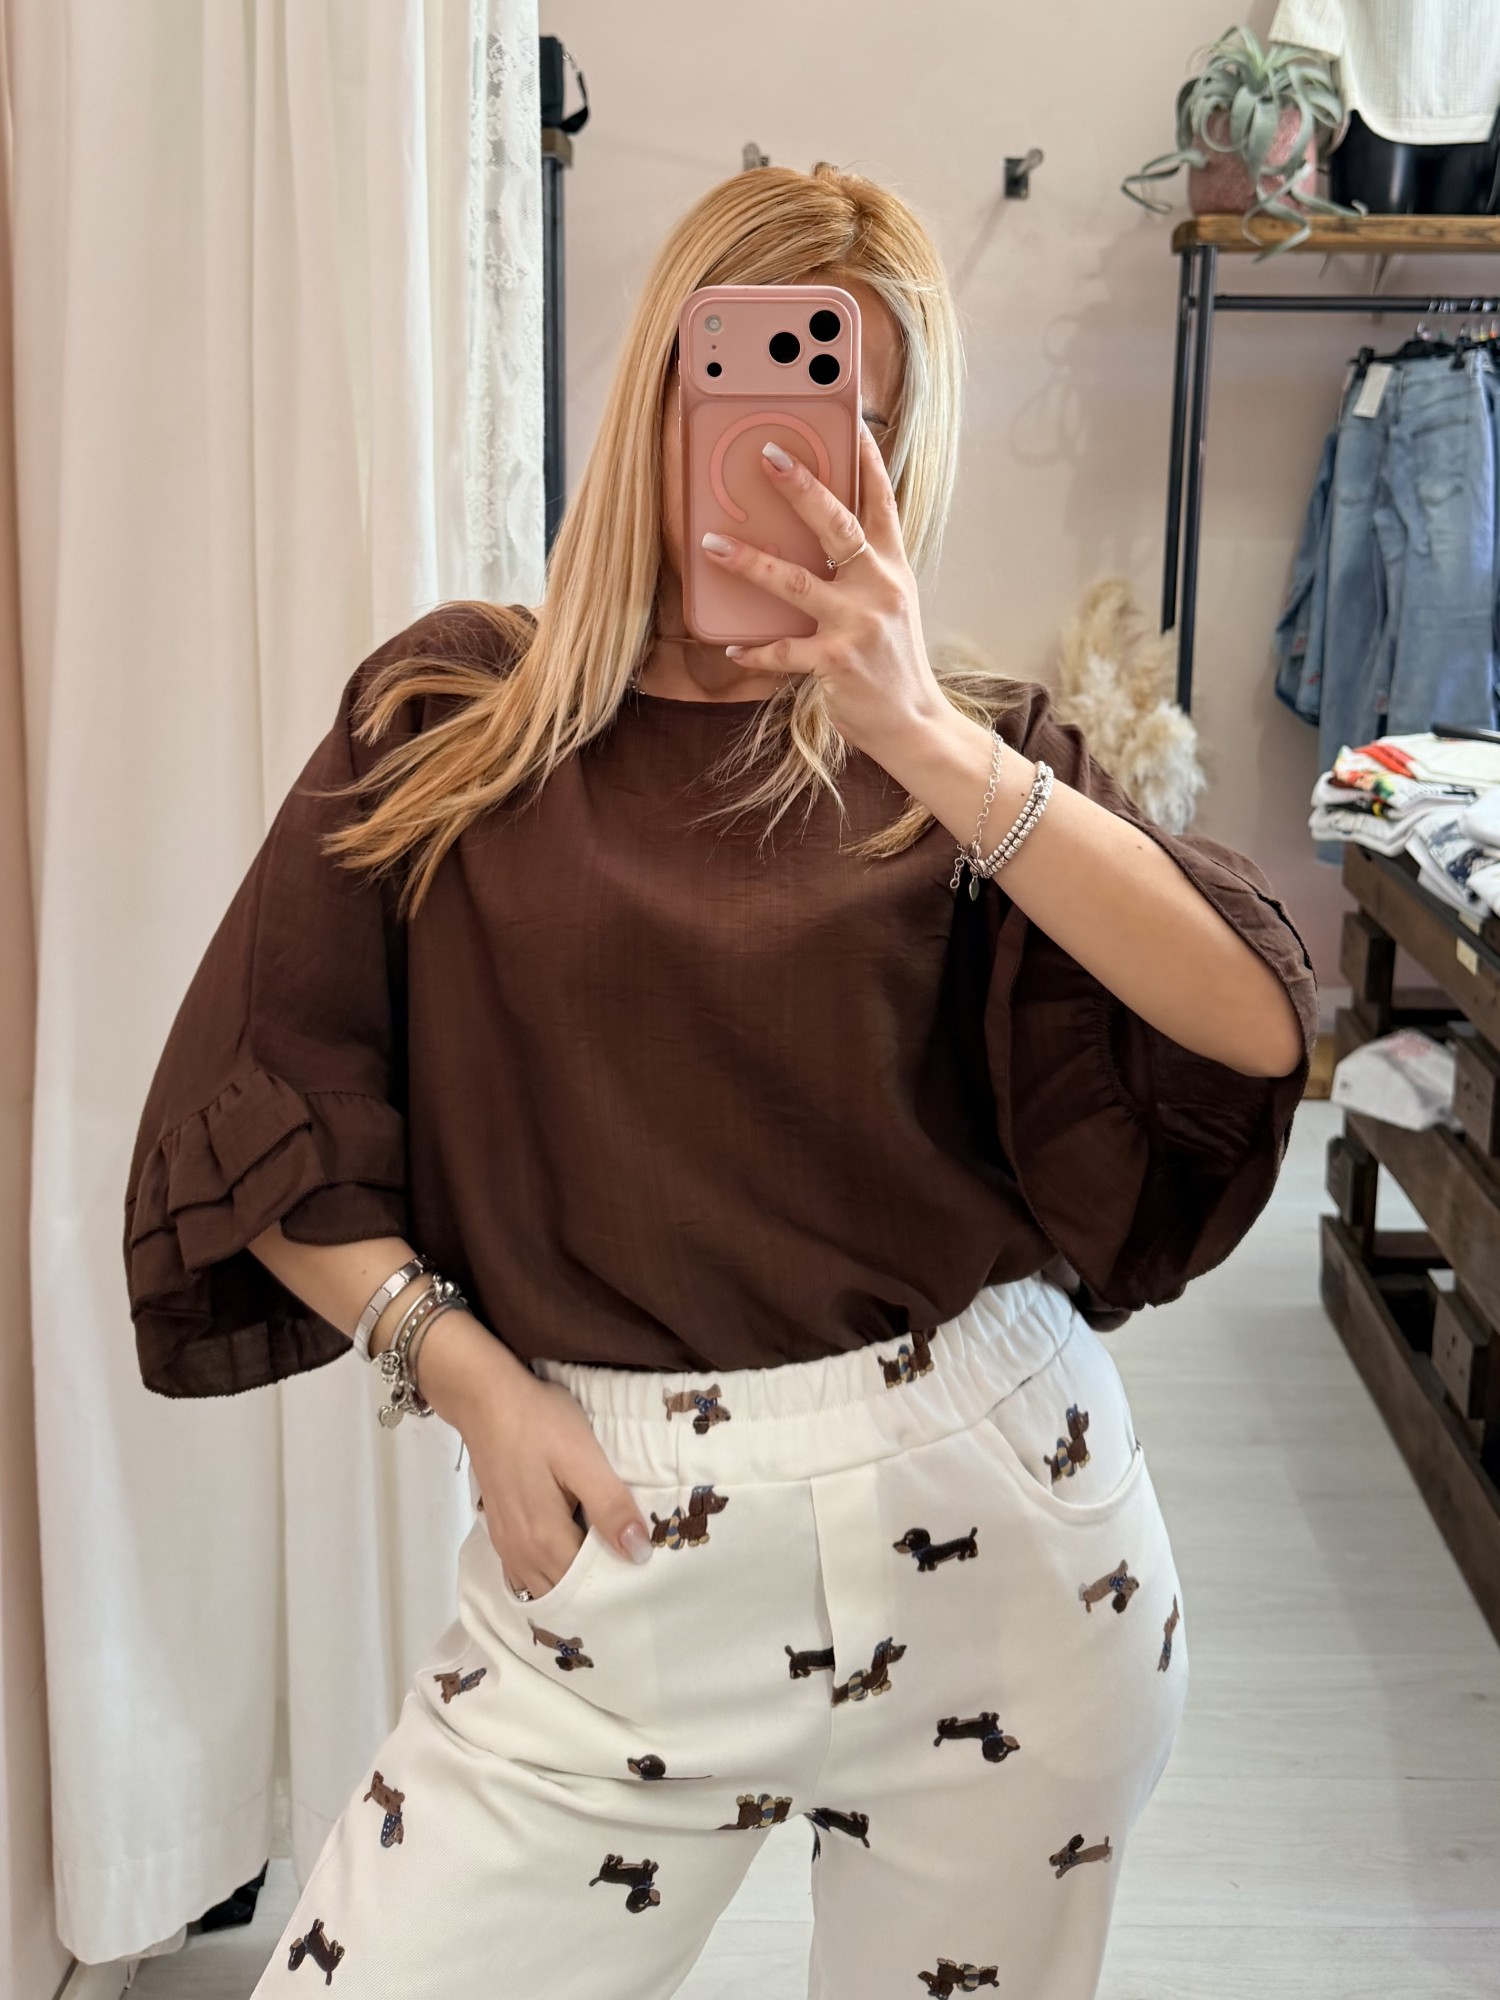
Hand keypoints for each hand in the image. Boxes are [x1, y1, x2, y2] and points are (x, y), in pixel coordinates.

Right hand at [411, 1308, 653, 1594]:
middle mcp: (521, 1554)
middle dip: (597, 1589)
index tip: (647, 1573)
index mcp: (545, 1540)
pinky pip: (529, 1572)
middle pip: (565, 1593)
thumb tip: (640, 1554)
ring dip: (574, 1584)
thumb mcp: (583, 1457)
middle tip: (633, 1570)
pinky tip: (573, 1551)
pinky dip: (552, 1573)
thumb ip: (610, 1506)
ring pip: (544, 1587)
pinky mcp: (500, 1532)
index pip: (588, 1587)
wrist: (484, 1399)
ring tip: (608, 1563)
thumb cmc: (539, 1422)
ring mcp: (506, 1545)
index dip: (618, 1583)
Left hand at [701, 419, 947, 766]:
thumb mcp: (890, 604)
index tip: (850, 417)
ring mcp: (857, 623)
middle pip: (836, 524)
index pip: (881, 501)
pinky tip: (732, 647)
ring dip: (749, 561)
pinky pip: (782, 650)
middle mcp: (878, 587)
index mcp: (892, 567)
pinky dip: (754, 651)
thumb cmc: (892, 661)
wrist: (912, 721)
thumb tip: (816, 539)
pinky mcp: (835, 661)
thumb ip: (861, 570)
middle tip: (767, 455)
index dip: (865, 458)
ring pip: (794, 581)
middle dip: (801, 486)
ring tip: (712, 545)